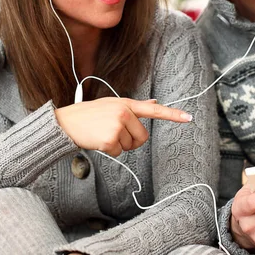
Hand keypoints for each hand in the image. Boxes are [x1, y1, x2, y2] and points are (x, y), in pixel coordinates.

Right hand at [55, 97, 191, 155]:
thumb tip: (155, 102)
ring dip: (118, 145)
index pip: (154, 110)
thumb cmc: (89, 115)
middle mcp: (124, 112)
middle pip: (142, 137)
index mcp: (126, 103)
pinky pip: (118, 152)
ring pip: (130, 146)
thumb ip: (135, 106)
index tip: (189, 118)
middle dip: (130, 140)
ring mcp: (117, 125)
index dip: (173, 115)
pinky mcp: (110, 138)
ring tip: (102, 134)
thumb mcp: (112, 105)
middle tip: (113, 133)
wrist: (65, 122)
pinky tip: (98, 141)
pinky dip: (109, 151)